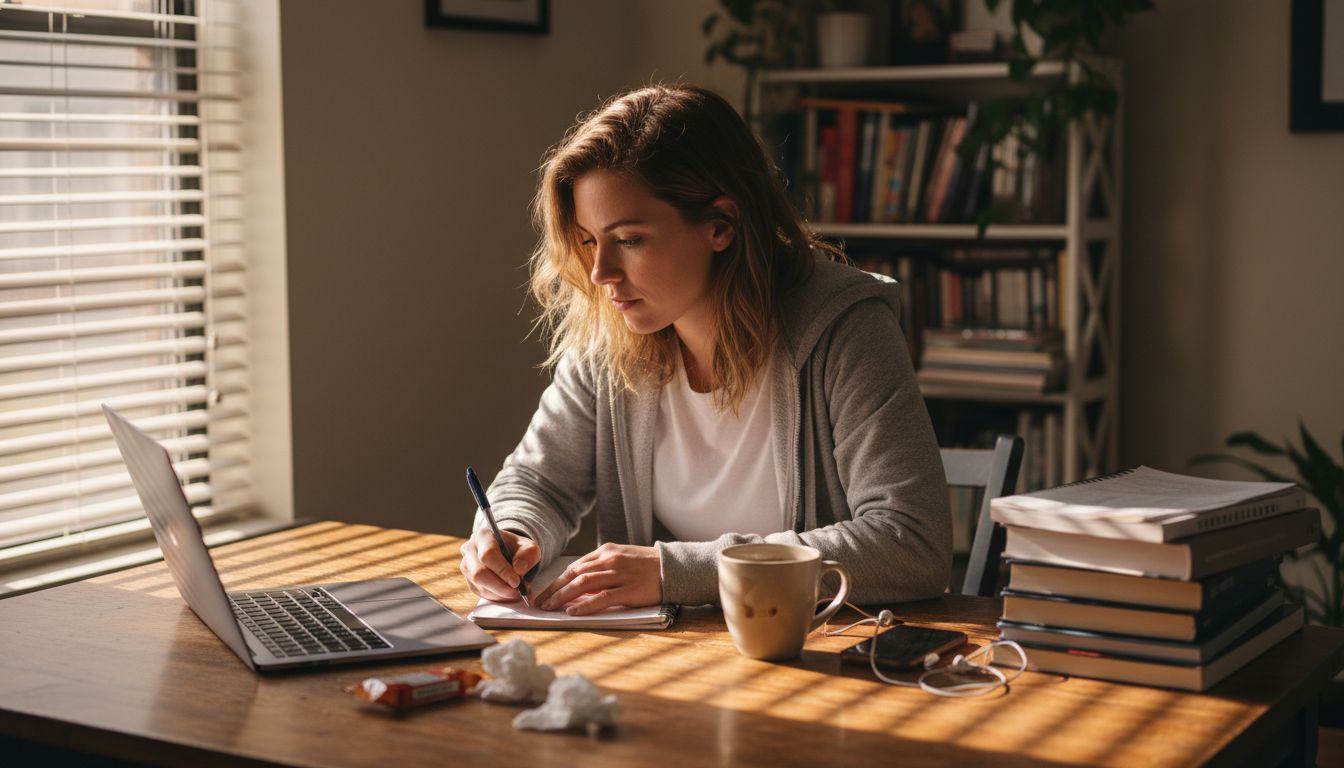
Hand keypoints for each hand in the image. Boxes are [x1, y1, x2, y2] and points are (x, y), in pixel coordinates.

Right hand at [459, 527, 541, 602]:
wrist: (509, 554)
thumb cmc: (518, 549)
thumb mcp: (529, 547)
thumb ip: (528, 555)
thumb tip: (519, 569)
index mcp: (483, 536)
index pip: (488, 555)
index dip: (502, 570)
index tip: (516, 582)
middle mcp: (470, 550)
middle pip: (479, 573)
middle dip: (500, 586)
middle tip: (518, 592)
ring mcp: (467, 566)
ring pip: (479, 586)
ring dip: (501, 593)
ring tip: (517, 592)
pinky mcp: (469, 581)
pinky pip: (481, 593)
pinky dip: (497, 596)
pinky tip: (508, 592)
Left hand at [533, 543, 661, 614]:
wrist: (675, 567)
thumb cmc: (647, 566)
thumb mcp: (622, 559)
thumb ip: (601, 568)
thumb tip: (578, 586)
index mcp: (606, 551)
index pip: (574, 566)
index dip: (556, 581)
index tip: (544, 593)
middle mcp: (610, 560)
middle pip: (574, 574)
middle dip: (554, 590)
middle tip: (541, 603)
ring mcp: (619, 574)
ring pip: (583, 584)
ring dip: (563, 597)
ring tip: (551, 608)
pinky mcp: (629, 589)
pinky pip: (602, 597)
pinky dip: (585, 605)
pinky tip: (573, 612)